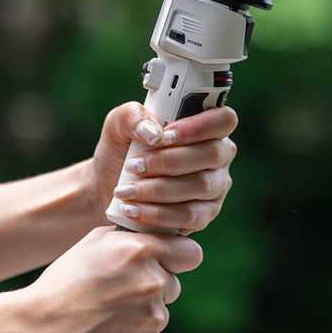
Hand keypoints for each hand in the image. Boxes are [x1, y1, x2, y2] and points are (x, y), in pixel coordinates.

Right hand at [18, 226, 201, 332]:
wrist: (37, 331)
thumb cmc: (64, 282)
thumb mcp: (94, 244)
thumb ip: (132, 237)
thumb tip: (156, 234)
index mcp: (142, 251)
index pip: (191, 253)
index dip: (178, 257)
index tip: (168, 261)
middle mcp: (153, 283)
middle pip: (174, 283)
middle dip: (155, 284)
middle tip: (121, 290)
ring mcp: (153, 319)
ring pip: (161, 310)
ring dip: (142, 311)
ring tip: (106, 312)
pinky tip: (106, 330)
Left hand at [89, 102, 238, 233]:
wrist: (108, 190)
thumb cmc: (121, 151)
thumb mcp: (118, 125)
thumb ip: (132, 116)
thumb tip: (153, 132)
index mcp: (207, 126)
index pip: (223, 120)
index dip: (199, 126)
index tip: (164, 136)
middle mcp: (219, 155)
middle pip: (212, 153)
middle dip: (169, 160)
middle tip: (134, 166)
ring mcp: (216, 186)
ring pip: (201, 185)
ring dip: (159, 188)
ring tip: (126, 190)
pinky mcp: (206, 215)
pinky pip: (190, 215)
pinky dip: (157, 213)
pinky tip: (132, 209)